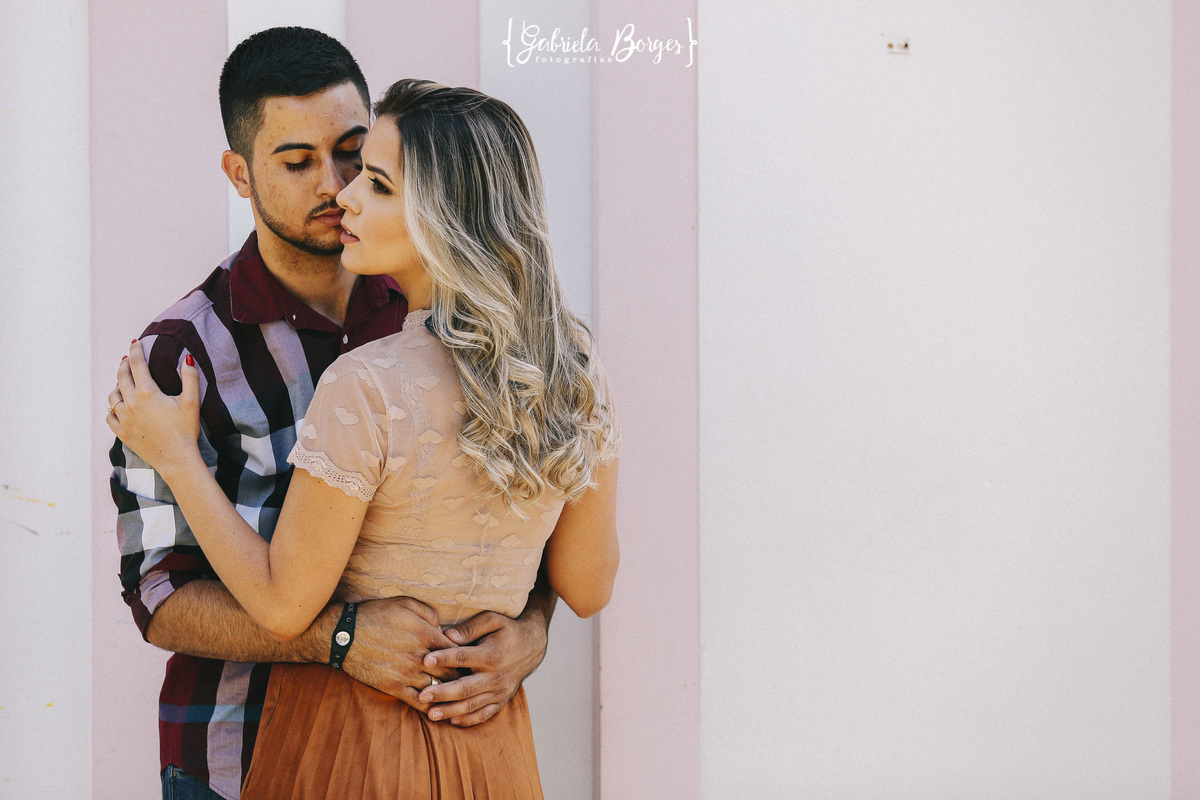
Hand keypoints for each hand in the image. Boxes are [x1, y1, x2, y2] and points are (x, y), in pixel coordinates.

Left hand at [107, 340, 200, 476]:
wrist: (177, 459)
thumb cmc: (186, 430)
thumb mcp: (192, 402)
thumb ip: (190, 377)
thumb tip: (187, 357)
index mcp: (147, 393)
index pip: (136, 364)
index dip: (135, 350)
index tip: (135, 342)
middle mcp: (131, 403)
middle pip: (121, 376)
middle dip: (124, 364)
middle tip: (128, 358)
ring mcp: (124, 419)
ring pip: (113, 396)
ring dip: (118, 386)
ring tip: (124, 383)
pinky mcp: (121, 432)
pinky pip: (110, 416)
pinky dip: (113, 408)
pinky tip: (119, 406)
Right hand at [341, 597, 462, 712]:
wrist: (344, 634)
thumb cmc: (376, 614)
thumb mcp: (405, 603)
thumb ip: (429, 614)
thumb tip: (443, 628)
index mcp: (426, 633)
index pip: (456, 650)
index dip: (466, 657)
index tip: (472, 662)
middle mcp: (420, 655)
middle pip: (452, 672)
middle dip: (462, 678)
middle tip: (471, 683)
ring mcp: (406, 673)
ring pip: (438, 689)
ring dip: (449, 694)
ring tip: (458, 697)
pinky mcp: (393, 687)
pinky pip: (418, 701)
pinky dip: (430, 707)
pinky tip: (438, 708)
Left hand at [418, 609, 548, 725]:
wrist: (532, 647)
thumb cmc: (507, 630)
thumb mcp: (492, 620)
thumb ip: (470, 628)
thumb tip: (447, 635)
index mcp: (492, 654)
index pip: (464, 657)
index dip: (444, 658)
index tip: (425, 660)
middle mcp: (496, 676)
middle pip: (466, 688)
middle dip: (442, 693)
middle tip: (422, 695)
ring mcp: (499, 691)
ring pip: (472, 705)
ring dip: (451, 710)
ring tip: (430, 714)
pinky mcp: (501, 701)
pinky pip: (484, 714)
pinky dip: (469, 720)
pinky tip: (452, 720)